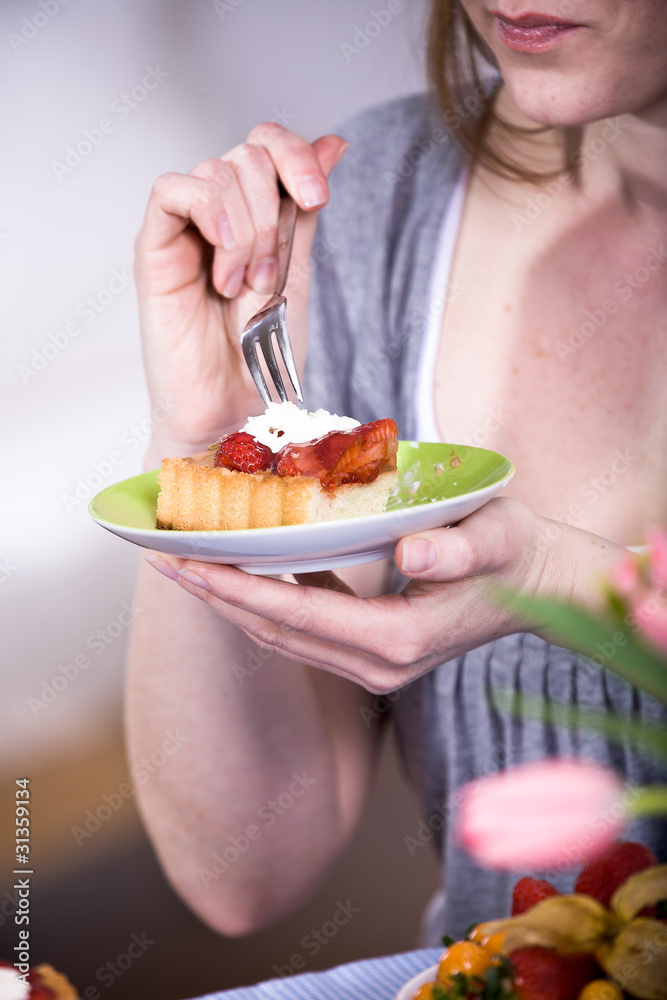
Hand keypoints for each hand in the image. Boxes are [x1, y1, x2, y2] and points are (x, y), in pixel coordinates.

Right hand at [134, 123, 348, 461]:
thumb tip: (334, 143)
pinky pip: (173, 191)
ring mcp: (185, 229)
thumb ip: (304, 210)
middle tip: (269, 278)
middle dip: (274, 213)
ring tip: (243, 288)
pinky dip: (209, 214)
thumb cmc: (261, 356)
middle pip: (248, 154)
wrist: (233, 409)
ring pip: (217, 170)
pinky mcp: (155, 248)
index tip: (316, 197)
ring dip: (247, 232)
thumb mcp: (298, 274)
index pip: (269, 145)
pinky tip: (224, 265)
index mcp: (256, 216)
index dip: (296, 155)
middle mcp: (219, 215)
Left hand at [145, 498, 558, 693]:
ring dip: (230, 602)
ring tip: (186, 565)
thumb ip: (458, 546)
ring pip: (281, 637)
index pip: (296, 616)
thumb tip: (413, 550)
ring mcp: (371, 664)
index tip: (186, 563)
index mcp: (398, 640)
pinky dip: (263, 602)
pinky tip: (239, 572)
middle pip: (274, 632)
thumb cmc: (515, 552)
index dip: (236, 589)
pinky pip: (302, 631)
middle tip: (162, 560)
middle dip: (215, 597)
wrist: (539, 584)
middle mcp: (377, 664)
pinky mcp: (370, 652)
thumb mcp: (496, 537)